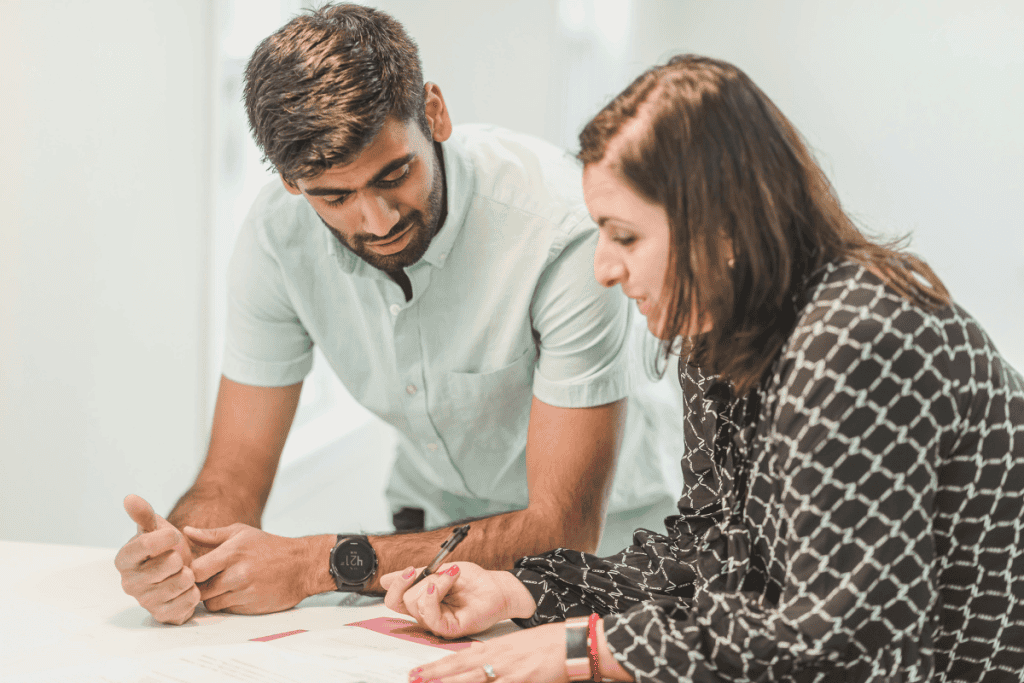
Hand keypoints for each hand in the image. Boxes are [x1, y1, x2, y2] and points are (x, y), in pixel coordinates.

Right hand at [114, 494, 199, 624]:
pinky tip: (189, 588)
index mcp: (124, 560)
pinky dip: (193, 593)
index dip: (165, 538)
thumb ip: (143, 514)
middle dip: (180, 558)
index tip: (175, 535)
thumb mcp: (156, 527)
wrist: (180, 570)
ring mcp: (145, 601)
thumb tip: (129, 497)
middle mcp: (129, 583)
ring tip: (185, 572)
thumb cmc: (165, 547)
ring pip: (180, 583)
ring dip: (189, 575)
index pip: (144, 545)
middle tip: (178, 559)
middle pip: (167, 564)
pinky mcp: (163, 615)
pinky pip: (186, 603)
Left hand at [184, 523, 314, 614]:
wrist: (301, 565)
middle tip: (206, 581)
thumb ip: (212, 535)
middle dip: (199, 587)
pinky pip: (227, 610)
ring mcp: (245, 592)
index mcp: (232, 553)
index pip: (195, 570)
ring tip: (222, 587)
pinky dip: (227, 604)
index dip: (191, 573)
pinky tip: (236, 593)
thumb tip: (186, 531)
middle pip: (200, 590)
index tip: (196, 570)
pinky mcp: (251, 607)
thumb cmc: (269, 546)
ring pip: (211, 604)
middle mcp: (238, 574)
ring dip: (212, 598)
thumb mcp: (242, 533)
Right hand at [381, 562, 534, 638]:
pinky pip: (430, 616)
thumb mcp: (441, 570)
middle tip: (436, 570)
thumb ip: (416, 575)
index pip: (395, 599)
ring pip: (415, 605)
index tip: (408, 570)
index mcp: (422, 600)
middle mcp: (426, 613)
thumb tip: (384, 579)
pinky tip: (440, 585)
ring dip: (433, 583)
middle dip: (416, 580)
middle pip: (400, 601)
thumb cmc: (474, 580)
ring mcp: (436, 622)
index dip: (396, 584)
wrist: (497, 587)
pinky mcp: (448, 629)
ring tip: (452, 575)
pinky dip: (432, 597)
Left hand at [409, 623, 568, 682]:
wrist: (570, 643)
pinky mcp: (521, 680)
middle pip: (459, 668)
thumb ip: (493, 652)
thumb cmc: (545, 644)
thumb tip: (474, 655)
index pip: (458, 657)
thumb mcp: (514, 644)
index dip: (436, 666)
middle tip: (413, 679)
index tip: (417, 672)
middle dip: (434, 675)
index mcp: (494, 648)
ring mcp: (508, 671)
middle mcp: (497, 658)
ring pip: (473, 680)